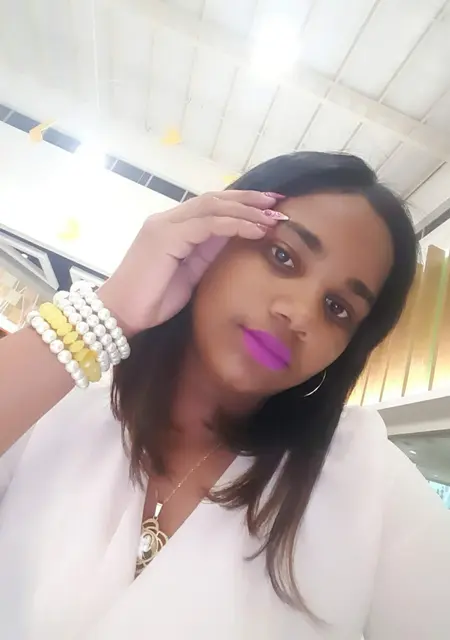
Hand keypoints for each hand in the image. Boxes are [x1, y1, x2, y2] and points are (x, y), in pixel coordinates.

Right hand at [98, 191, 285, 335]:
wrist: (121, 314)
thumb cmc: (152, 300)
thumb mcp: (189, 274)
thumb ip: (206, 253)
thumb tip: (233, 240)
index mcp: (173, 227)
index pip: (211, 207)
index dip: (240, 205)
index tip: (268, 209)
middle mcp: (168, 219)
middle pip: (214, 199)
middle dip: (248, 200)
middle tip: (277, 202)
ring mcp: (165, 225)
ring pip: (213, 207)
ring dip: (246, 210)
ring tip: (273, 216)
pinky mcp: (166, 236)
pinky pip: (208, 224)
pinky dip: (235, 224)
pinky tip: (256, 229)